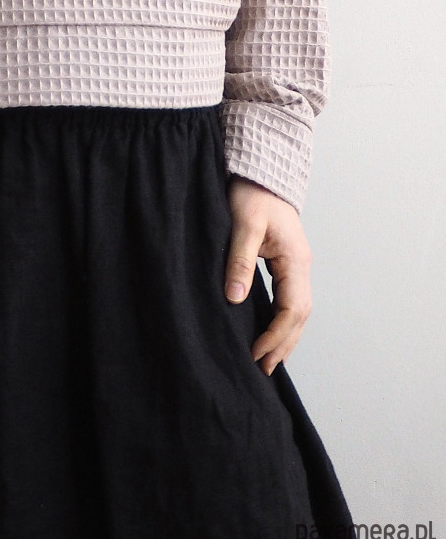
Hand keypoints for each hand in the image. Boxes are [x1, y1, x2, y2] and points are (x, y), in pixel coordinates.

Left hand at [224, 174, 312, 376]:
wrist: (261, 169)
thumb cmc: (252, 192)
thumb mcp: (242, 225)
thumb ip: (239, 261)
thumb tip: (235, 299)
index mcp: (295, 260)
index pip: (291, 309)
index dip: (275, 335)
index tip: (256, 354)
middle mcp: (302, 265)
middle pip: (299, 315)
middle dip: (283, 344)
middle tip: (263, 369)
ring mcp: (297, 263)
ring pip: (298, 309)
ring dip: (285, 335)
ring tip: (269, 360)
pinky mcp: (287, 260)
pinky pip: (290, 298)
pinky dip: (283, 319)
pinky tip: (269, 329)